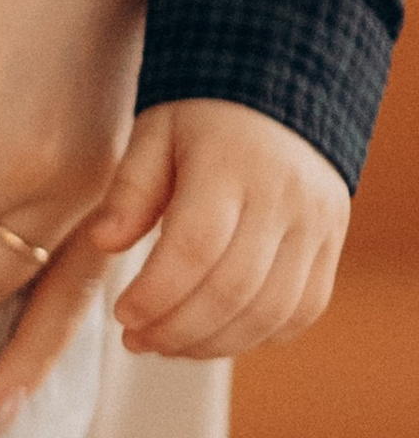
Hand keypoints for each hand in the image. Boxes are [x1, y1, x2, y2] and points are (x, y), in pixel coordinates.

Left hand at [87, 100, 348, 357]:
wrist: (280, 93)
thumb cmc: (202, 115)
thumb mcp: (155, 132)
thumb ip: (130, 188)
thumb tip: (104, 244)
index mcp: (232, 163)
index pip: (196, 247)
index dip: (157, 294)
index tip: (122, 316)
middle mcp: (284, 197)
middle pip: (233, 288)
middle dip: (178, 329)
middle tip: (137, 341)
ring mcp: (317, 223)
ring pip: (271, 310)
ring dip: (214, 343)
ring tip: (168, 345)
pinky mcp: (332, 243)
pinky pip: (303, 309)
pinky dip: (258, 335)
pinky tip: (215, 336)